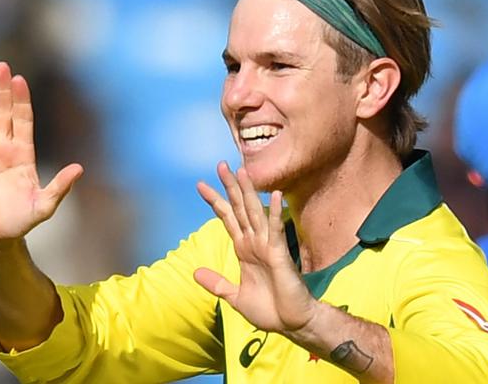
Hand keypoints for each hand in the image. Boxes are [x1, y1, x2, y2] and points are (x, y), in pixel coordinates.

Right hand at [0, 62, 82, 244]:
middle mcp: (4, 147)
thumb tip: (80, 168)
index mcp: (23, 153)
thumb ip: (60, 187)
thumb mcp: (44, 205)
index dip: (22, 100)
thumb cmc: (19, 222)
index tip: (20, 80)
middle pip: (4, 111)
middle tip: (2, 66)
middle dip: (4, 89)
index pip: (24, 119)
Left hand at [195, 162, 316, 333]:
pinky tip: (273, 195)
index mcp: (244, 249)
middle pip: (240, 208)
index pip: (227, 218)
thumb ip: (217, 283)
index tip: (201, 185)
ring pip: (255, 213)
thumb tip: (195, 273)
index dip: (215, 201)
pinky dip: (274, 213)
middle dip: (230, 187)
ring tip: (242, 171)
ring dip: (249, 192)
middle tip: (220, 165)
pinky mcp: (280, 253)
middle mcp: (254, 242)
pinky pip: (275, 230)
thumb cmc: (269, 309)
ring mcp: (267, 245)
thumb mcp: (235, 296)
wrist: (291, 323)